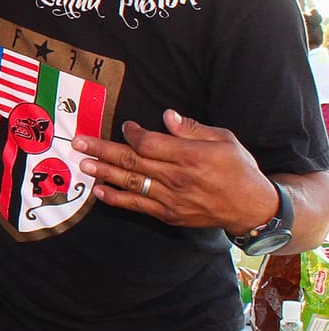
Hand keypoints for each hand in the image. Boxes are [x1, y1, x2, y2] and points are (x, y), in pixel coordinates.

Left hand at [72, 108, 275, 232]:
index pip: (149, 143)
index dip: (132, 133)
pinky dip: (117, 199)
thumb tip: (167, 115)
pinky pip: (138, 206)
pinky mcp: (169, 214)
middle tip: (78, 142)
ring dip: (104, 173)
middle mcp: (177, 178)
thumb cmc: (239, 168)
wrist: (252, 208)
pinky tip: (99, 191)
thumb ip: (192, 128)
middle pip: (132, 161)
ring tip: (82, 164)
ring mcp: (171, 199)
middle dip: (102, 150)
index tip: (125, 126)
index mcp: (190, 156)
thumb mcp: (224, 140)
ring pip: (130, 183)